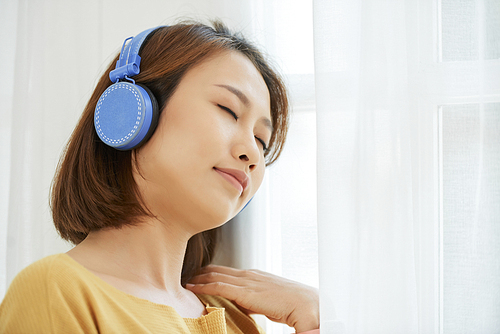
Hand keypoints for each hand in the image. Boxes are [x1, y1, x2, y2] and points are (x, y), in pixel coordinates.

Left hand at [185, 265, 318, 332]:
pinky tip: (192, 287)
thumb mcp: (271, 298)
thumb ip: (257, 300)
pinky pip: (220, 286)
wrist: (306, 303)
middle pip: (220, 270)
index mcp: (257, 276)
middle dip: (202, 272)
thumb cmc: (293, 303)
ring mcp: (247, 282)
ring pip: (216, 276)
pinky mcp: (246, 292)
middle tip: (188, 274)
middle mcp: (250, 275)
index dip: (213, 272)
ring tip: (185, 280)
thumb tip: (248, 305)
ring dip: (199, 277)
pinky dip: (203, 286)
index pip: (230, 271)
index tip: (201, 275)